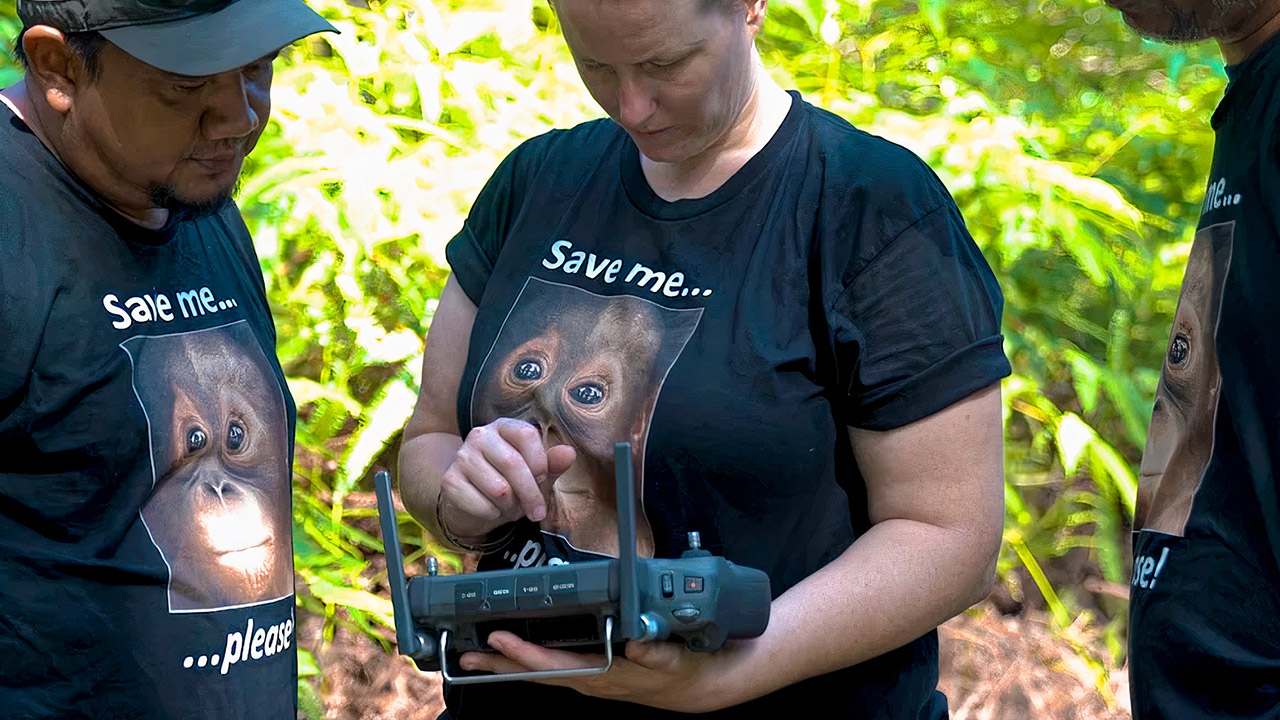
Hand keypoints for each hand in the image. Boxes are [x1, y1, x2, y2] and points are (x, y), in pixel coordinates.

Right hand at [437, 418, 576, 540]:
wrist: (476, 504)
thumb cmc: (512, 484)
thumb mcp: (537, 474)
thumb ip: (553, 463)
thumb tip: (569, 452)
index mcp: (504, 427)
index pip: (527, 434)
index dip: (540, 461)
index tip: (543, 478)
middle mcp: (480, 436)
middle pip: (514, 464)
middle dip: (531, 495)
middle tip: (537, 511)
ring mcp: (462, 457)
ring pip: (499, 489)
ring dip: (511, 507)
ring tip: (509, 506)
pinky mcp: (450, 482)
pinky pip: (482, 506)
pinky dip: (493, 515)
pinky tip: (490, 509)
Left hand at [458, 631, 746, 712]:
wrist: (699, 686)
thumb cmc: (684, 668)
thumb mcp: (675, 657)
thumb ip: (655, 651)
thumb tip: (634, 645)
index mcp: (603, 674)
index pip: (555, 664)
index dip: (524, 653)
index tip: (498, 640)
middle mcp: (591, 679)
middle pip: (537, 673)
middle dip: (500, 665)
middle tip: (465, 656)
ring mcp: (591, 678)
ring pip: (542, 671)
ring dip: (510, 664)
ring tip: (479, 655)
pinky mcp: (595, 672)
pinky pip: (555, 667)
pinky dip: (532, 660)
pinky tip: (519, 653)